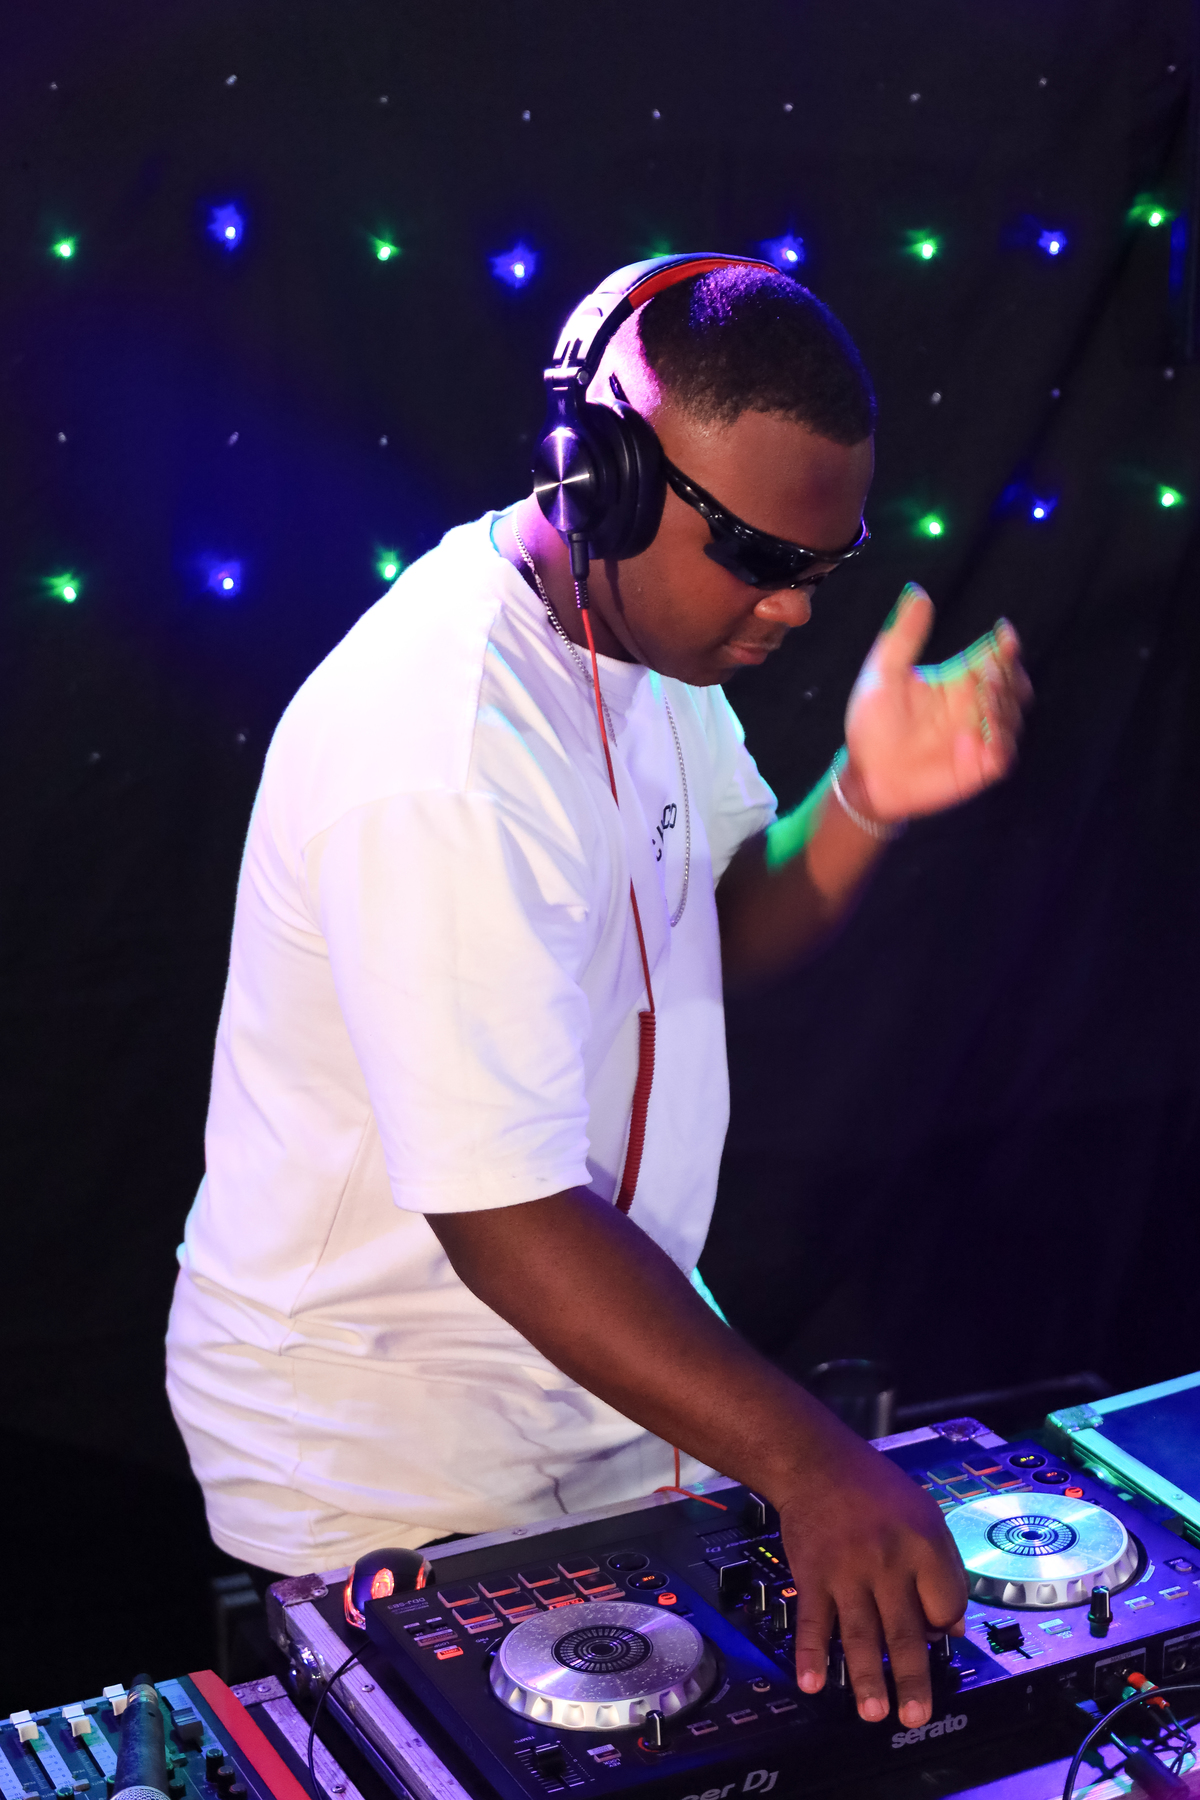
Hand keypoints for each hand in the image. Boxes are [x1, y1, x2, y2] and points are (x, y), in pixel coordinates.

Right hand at [776, 1426, 968, 1725]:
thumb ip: (944, 1568)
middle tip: (916, 1716)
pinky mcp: (812, 1575)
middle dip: (912, 1677)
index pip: (946, 1603)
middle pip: (905, 1630)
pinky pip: (812, 1620)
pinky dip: (810, 1653)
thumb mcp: (925, 1514)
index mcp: (923, 1543)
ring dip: (866, 1677)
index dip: (944, 1623)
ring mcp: (846, 1571)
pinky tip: (812, 1681)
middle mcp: (887, 1561)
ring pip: (859, 1634)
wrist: (816, 1462)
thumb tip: (952, 1628)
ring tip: (873, 1712)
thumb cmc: (874, 1489)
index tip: (934, 1629)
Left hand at [843, 584, 1032, 821]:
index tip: (1005, 635)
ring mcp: (980, 737)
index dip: (1005, 645)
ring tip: (983, 699)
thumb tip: (918, 591)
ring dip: (1003, 706)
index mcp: (957, 679)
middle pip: (1013, 683)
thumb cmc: (872, 723)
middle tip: (988, 671)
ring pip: (1013, 717)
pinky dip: (999, 743)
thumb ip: (903, 636)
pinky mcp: (979, 768)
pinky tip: (978, 735)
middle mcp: (974, 706)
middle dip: (1008, 675)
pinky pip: (1005, 754)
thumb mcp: (883, 673)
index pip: (993, 656)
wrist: (865, 774)